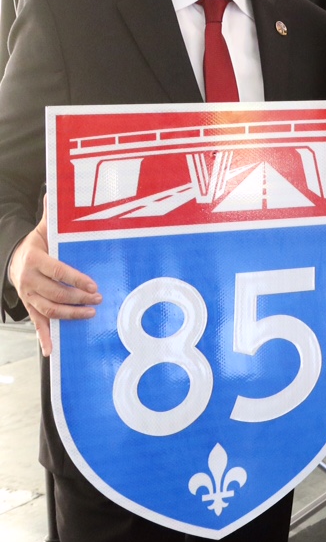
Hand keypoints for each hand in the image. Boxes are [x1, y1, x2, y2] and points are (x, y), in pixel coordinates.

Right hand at [6, 204, 100, 355]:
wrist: (12, 258)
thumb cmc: (36, 243)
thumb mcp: (42, 229)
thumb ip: (52, 216)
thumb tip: (55, 192)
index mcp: (35, 259)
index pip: (58, 271)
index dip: (76, 279)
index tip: (93, 285)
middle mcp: (29, 279)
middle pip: (55, 292)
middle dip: (78, 297)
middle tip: (98, 299)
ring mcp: (28, 295)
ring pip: (49, 308)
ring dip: (70, 314)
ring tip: (90, 313)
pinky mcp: (29, 306)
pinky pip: (37, 323)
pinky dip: (44, 337)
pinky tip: (52, 349)